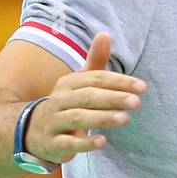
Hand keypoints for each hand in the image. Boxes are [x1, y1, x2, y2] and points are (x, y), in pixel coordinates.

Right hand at [26, 32, 145, 162]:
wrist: (34, 131)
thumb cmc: (68, 103)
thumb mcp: (80, 82)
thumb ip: (95, 61)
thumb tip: (105, 34)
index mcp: (69, 83)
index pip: (95, 79)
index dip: (118, 82)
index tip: (142, 87)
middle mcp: (59, 100)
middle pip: (88, 97)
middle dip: (113, 99)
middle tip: (136, 102)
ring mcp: (54, 122)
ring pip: (78, 118)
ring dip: (103, 118)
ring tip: (125, 119)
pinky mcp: (53, 143)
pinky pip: (68, 143)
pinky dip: (85, 143)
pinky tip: (103, 142)